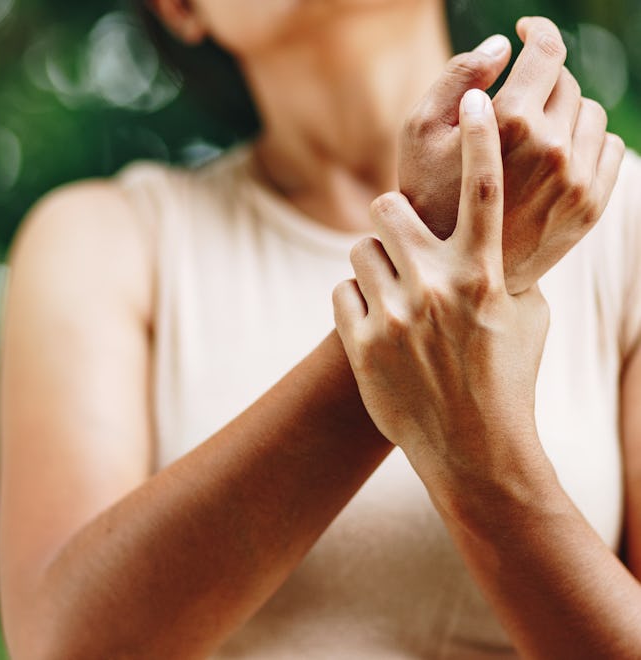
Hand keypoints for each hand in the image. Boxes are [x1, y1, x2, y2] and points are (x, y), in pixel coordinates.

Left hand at [334, 89, 548, 480]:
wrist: (473, 450)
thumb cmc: (506, 381)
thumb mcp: (525, 321)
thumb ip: (504, 271)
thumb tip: (495, 239)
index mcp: (482, 276)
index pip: (484, 190)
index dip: (480, 138)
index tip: (477, 100)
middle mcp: (437, 287)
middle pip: (387, 207)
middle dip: (390, 217)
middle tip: (399, 240)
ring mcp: (395, 315)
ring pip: (359, 250)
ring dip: (373, 264)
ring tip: (392, 294)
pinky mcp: (361, 342)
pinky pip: (341, 292)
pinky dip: (355, 303)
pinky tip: (377, 327)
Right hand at [399, 17, 624, 293]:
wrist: (452, 271)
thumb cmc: (427, 197)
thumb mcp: (419, 133)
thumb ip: (458, 77)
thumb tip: (503, 46)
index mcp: (511, 123)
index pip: (547, 52)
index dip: (538, 32)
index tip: (526, 32)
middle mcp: (552, 148)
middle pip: (567, 83)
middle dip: (541, 82)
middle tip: (514, 102)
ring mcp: (577, 179)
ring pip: (590, 114)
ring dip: (564, 113)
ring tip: (532, 134)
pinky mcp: (591, 205)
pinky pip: (609, 148)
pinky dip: (585, 142)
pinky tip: (554, 157)